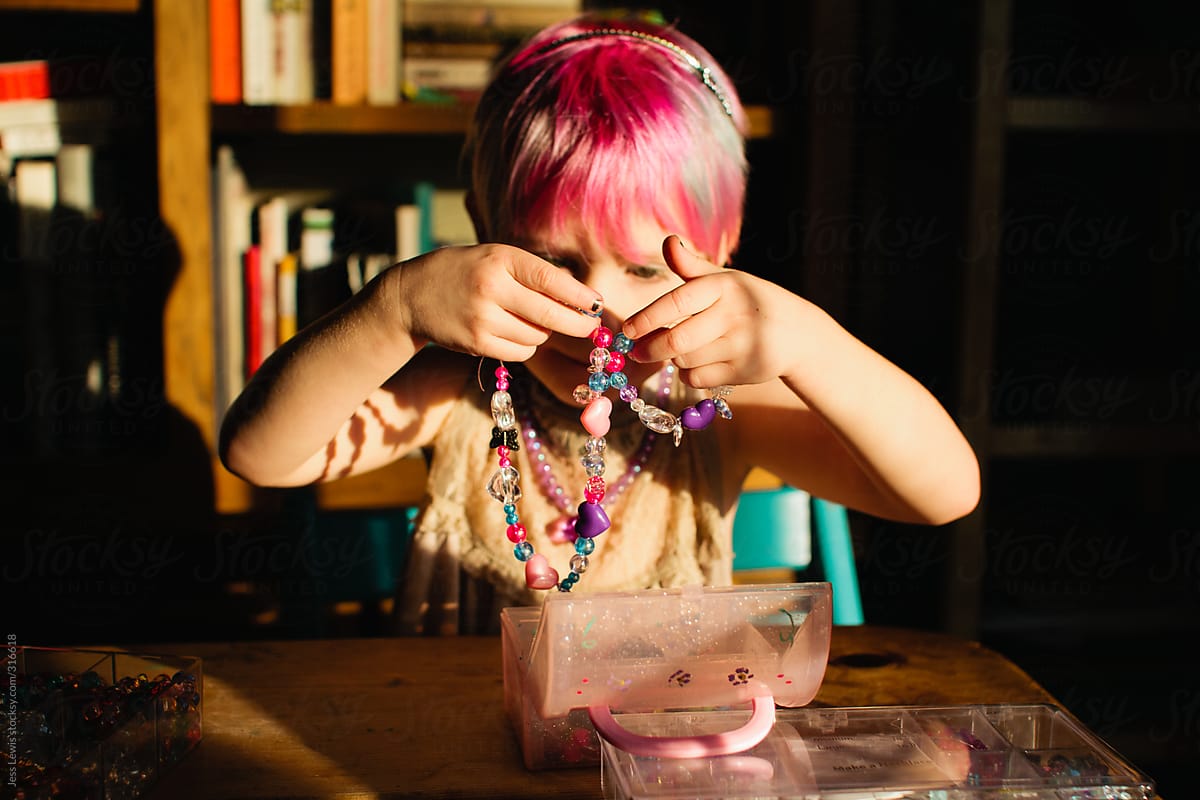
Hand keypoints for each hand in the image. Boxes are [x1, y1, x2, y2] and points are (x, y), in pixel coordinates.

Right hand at [391, 244, 601, 361]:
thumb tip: (581, 300)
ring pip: (537, 336)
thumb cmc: (465, 272)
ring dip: (543, 332)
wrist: (412, 294)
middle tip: (592, 328)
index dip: (580, 296)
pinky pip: (520, 351)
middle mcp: (492, 287)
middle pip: (550, 315)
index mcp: (501, 259)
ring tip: (525, 318)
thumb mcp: (495, 258)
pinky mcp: (476, 343)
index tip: (598, 305)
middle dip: (578, 324)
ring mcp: (482, 318)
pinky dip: (525, 345)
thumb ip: (532, 275)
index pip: (551, 279)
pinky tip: (512, 332)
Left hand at [621, 235, 805, 387]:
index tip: (627, 330)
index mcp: (724, 286)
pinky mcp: (744, 371)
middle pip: (677, 341)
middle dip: (650, 349)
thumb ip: (691, 265)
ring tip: (680, 350)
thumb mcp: (725, 278)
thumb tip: (668, 241)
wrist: (797, 332)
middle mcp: (734, 314)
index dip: (647, 318)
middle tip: (636, 352)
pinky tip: (699, 363)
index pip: (677, 302)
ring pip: (685, 361)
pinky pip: (699, 379)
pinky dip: (689, 374)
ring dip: (673, 359)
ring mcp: (742, 345)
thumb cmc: (748, 301)